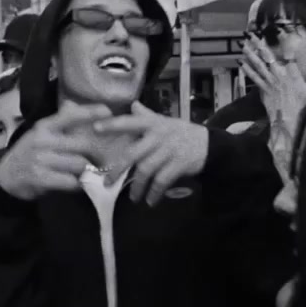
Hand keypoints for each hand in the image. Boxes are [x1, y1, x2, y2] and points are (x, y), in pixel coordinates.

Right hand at [0, 103, 113, 200]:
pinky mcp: (41, 178)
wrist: (5, 177)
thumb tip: (75, 105)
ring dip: (85, 171)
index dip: (91, 112)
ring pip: (79, 164)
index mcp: (44, 126)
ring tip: (84, 173)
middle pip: (82, 144)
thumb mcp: (40, 134)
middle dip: (95, 154)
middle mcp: (43, 140)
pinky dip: (76, 184)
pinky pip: (70, 181)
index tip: (108, 112)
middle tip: (100, 160)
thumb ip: (59, 123)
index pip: (70, 116)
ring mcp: (41, 159)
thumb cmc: (29, 153)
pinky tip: (74, 184)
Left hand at [94, 102, 209, 206]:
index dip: (113, 125)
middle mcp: (159, 136)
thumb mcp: (165, 122)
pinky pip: (161, 181)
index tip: (95, 128)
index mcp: (153, 124)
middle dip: (118, 170)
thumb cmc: (181, 133)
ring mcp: (169, 150)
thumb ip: (147, 116)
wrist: (210, 145)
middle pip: (133, 154)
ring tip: (133, 198)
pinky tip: (151, 201)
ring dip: (138, 187)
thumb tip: (133, 105)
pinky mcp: (179, 164)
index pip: (130, 122)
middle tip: (107, 182)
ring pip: (146, 170)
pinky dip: (154, 193)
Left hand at [239, 36, 305, 140]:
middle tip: (250, 34)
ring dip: (250, 54)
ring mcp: (269, 81)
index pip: (288, 53)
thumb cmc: (301, 106)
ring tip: (243, 45)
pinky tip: (241, 63)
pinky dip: (247, 69)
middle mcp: (278, 74)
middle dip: (258, 43)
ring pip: (257, 64)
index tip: (279, 29)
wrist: (286, 120)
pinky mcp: (263, 89)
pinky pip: (254, 77)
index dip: (284, 40)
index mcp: (291, 72)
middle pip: (267, 56)